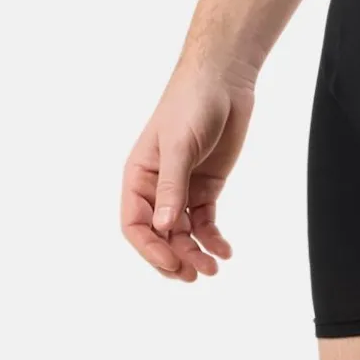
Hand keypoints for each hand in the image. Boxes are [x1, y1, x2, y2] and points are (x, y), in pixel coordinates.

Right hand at [121, 63, 255, 281]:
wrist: (223, 82)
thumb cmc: (191, 104)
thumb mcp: (179, 147)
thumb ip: (172, 187)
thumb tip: (164, 227)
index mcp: (138, 176)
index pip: (134, 224)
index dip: (150, 248)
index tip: (173, 264)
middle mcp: (157, 187)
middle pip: (159, 235)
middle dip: (174, 258)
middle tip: (194, 276)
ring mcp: (182, 189)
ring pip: (184, 234)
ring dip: (196, 253)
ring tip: (214, 268)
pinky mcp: (206, 188)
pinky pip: (206, 222)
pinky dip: (214, 239)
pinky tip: (225, 251)